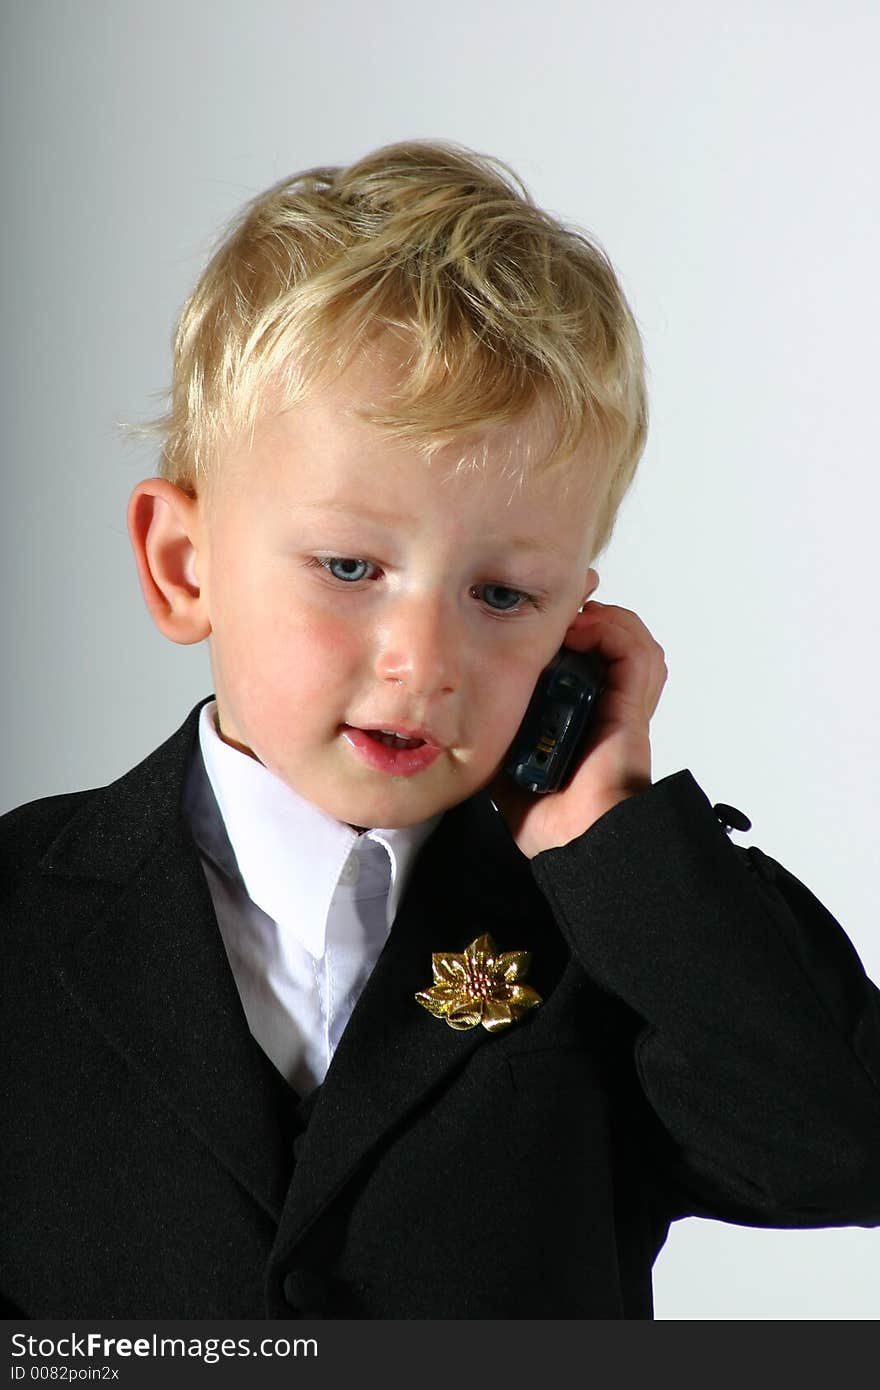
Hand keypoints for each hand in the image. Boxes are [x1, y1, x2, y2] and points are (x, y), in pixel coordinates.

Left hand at [487, 573, 667, 858]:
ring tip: (570, 618)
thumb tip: (454, 709)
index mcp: (578, 713)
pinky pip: (637, 656)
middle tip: (557, 596)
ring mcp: (621, 705)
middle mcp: (603, 704)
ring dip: (601, 620)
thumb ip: (489, 727)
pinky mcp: (631, 709)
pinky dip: (615, 633)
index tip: (543, 605)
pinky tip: (585, 630)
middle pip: (611, 639)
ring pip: (630, 641)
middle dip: (584, 611)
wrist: (573, 840)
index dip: (569, 626)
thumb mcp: (499, 755)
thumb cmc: (542, 812)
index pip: (585, 654)